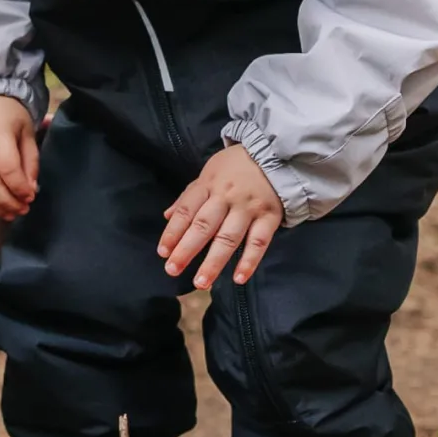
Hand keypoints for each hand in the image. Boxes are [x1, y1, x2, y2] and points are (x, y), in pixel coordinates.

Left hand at [160, 146, 283, 288]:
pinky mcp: (270, 217)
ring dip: (214, 262)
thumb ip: (189, 196)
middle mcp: (226, 197)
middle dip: (186, 250)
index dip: (173, 232)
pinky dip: (249, 261)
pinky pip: (259, 242)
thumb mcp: (208, 173)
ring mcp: (248, 208)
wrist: (274, 154)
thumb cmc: (235, 166)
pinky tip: (238, 278)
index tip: (162, 252)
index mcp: (207, 185)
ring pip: (228, 238)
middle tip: (172, 270)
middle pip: (203, 226)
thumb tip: (167, 217)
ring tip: (201, 282)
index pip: (186, 211)